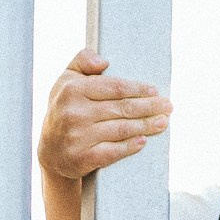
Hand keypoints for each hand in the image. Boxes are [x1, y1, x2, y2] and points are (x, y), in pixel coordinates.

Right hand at [39, 48, 170, 180]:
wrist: (51, 150)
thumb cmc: (65, 109)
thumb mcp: (66, 80)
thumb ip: (82, 61)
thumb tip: (103, 61)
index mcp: (72, 90)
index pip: (113, 87)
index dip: (137, 89)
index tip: (155, 91)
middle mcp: (74, 113)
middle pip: (121, 108)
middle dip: (148, 107)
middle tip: (168, 106)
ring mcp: (78, 137)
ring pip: (120, 129)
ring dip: (146, 126)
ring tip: (163, 122)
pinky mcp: (82, 158)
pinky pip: (112, 152)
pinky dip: (129, 147)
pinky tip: (143, 141)